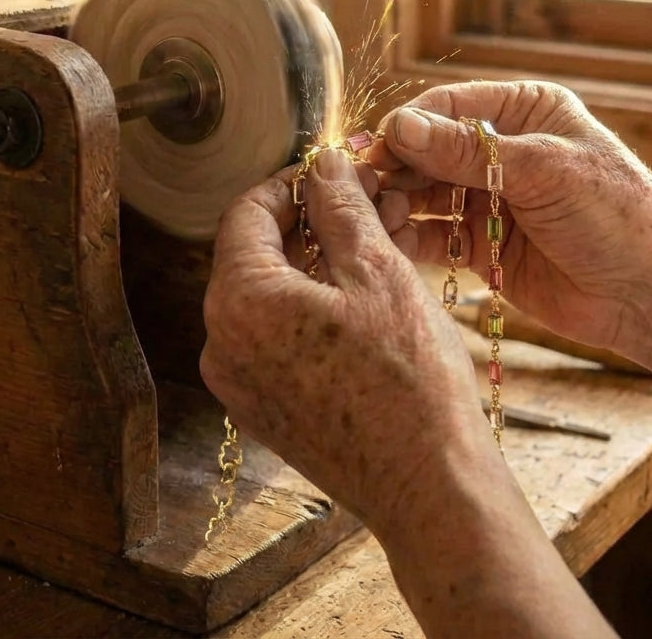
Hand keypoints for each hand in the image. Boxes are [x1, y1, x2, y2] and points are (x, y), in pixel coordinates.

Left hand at [200, 149, 489, 533]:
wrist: (430, 487)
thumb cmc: (409, 379)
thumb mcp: (378, 271)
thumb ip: (341, 207)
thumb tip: (323, 164)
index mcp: (239, 302)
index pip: (246, 212)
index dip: (292, 183)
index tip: (334, 172)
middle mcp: (221, 345)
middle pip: (258, 254)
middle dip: (315, 222)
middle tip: (370, 204)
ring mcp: (241, 384)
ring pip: (273, 297)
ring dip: (321, 264)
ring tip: (382, 245)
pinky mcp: (267, 411)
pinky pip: (280, 338)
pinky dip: (316, 307)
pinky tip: (368, 297)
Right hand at [367, 81, 651, 351]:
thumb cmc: (617, 215)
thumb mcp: (544, 170)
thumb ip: (469, 151)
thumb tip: (401, 126)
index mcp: (524, 112)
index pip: (448, 106)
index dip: (409, 126)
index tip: (377, 147)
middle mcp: (502, 150)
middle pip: (428, 149)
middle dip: (395, 166)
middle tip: (360, 185)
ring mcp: (490, 198)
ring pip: (424, 191)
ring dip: (397, 201)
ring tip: (373, 215)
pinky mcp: (483, 244)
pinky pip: (434, 234)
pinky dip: (410, 236)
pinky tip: (392, 241)